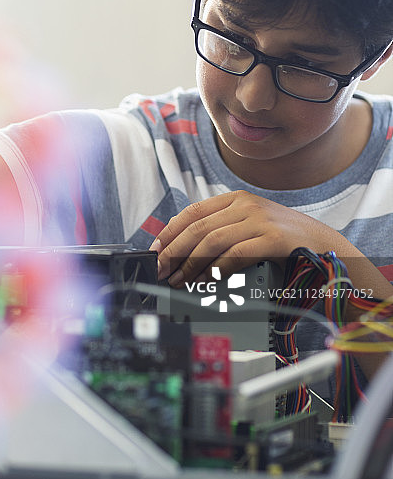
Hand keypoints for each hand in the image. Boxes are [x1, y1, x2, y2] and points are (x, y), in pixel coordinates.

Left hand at [150, 190, 355, 286]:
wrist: (323, 244)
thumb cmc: (282, 240)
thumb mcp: (249, 225)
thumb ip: (222, 230)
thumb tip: (182, 250)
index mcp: (236, 199)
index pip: (192, 211)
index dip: (170, 231)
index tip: (156, 250)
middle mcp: (246, 205)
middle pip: (198, 227)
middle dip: (174, 251)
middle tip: (162, 270)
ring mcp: (260, 220)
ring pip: (213, 241)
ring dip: (191, 264)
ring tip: (180, 280)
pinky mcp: (273, 238)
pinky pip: (236, 253)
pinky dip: (218, 268)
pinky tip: (207, 280)